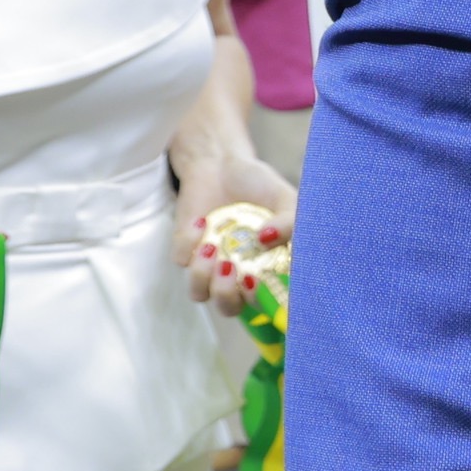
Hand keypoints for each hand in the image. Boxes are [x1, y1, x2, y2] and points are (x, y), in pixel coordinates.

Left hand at [176, 158, 294, 310]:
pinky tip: (202, 221)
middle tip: (232, 267)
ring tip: (211, 248)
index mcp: (267, 268)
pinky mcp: (185, 249)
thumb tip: (268, 238)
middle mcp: (237, 274)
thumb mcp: (284, 198)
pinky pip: (181, 259)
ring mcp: (209, 264)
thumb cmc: (258, 185)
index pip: (268, 301)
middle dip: (227, 296)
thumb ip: (289, 220)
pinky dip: (189, 242)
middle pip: (229, 308)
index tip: (261, 281)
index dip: (265, 303)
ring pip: (199, 294)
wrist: (222, 163)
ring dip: (203, 278)